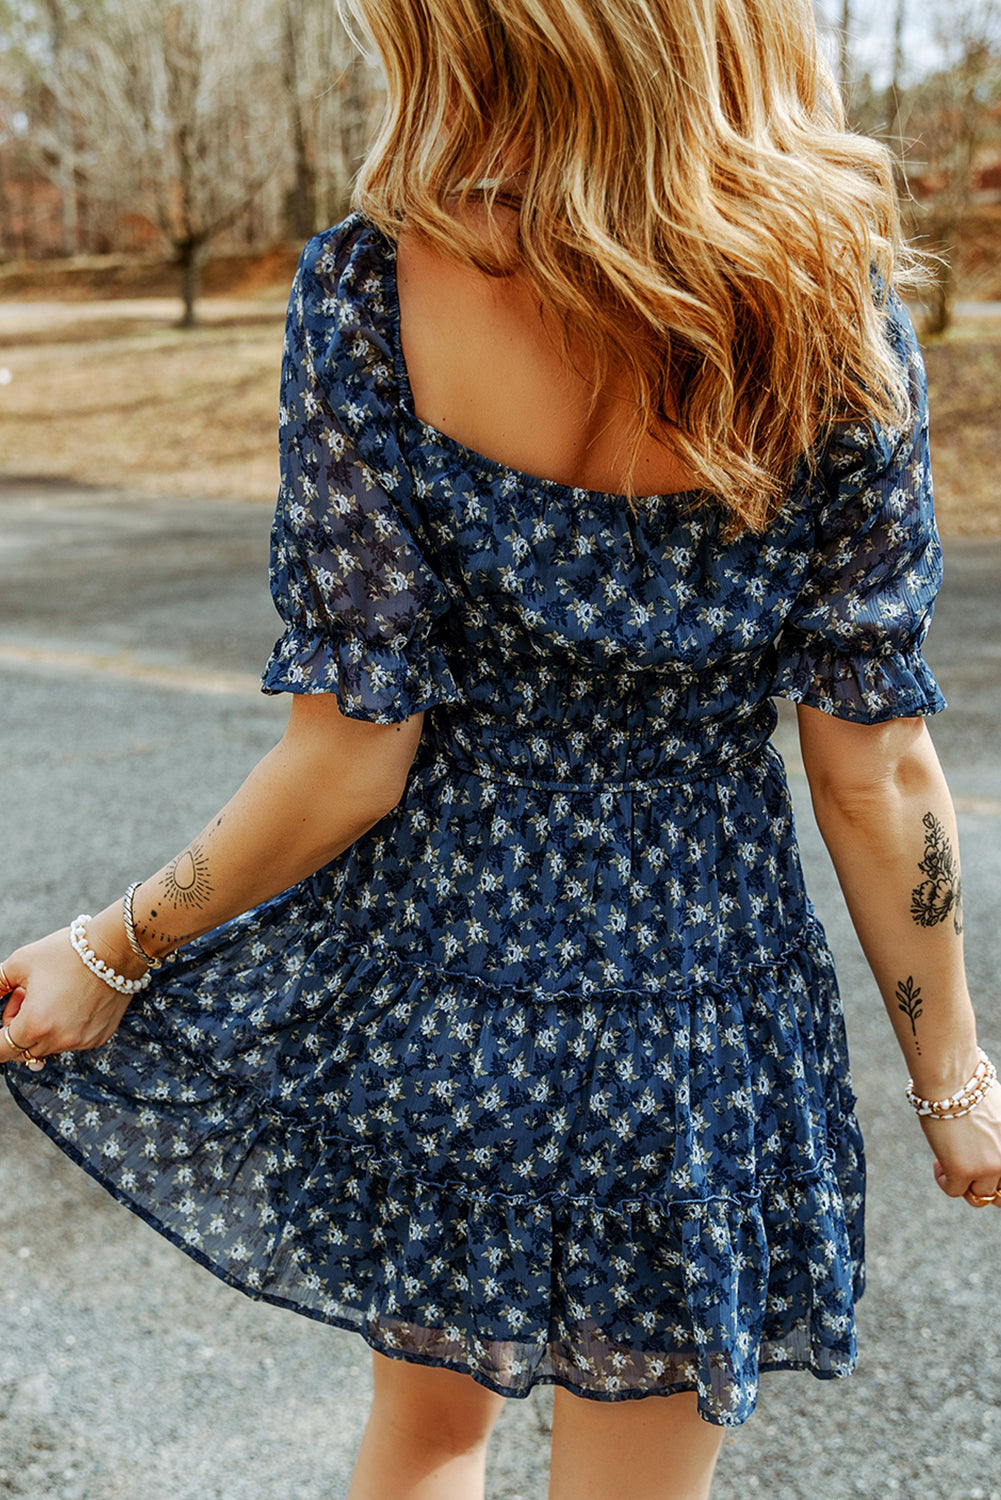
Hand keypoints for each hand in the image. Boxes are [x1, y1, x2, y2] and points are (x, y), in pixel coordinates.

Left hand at [0, 924, 138, 1070]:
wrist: (116, 948)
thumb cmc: (67, 951)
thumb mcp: (20, 963)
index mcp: (36, 1024)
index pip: (0, 1050)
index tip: (3, 1019)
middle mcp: (59, 1040)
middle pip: (22, 1050)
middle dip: (16, 1027)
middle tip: (25, 996)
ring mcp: (82, 1041)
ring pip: (47, 1046)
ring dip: (41, 1028)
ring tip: (51, 995)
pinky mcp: (98, 1037)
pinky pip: (70, 1041)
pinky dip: (64, 1027)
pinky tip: (71, 1000)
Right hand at [920, 1079, 1000, 1209]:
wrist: (954, 1080)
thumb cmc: (972, 1088)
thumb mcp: (999, 1117)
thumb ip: (998, 1138)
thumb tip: (986, 1148)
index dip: (996, 1175)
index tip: (980, 1162)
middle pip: (1000, 1194)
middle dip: (984, 1186)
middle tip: (968, 1170)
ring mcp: (990, 1168)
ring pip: (978, 1196)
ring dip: (963, 1184)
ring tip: (949, 1163)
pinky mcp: (964, 1171)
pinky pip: (953, 1189)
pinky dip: (943, 1179)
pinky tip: (938, 1162)